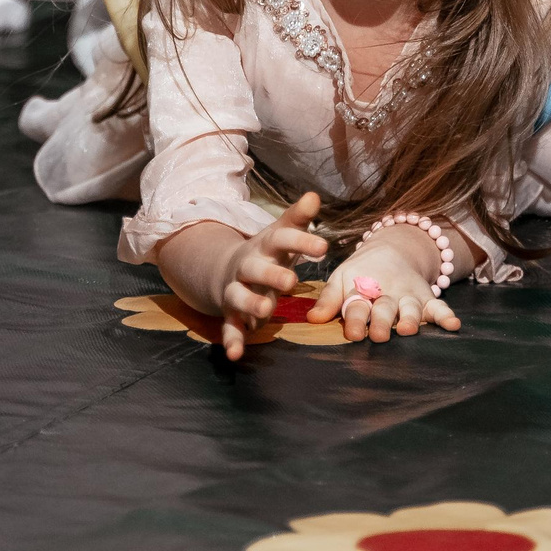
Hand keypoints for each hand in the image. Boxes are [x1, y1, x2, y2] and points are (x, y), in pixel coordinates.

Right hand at [214, 193, 328, 360]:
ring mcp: (236, 290)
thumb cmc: (266, 253)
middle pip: (255, 268)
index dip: (301, 242)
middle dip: (271, 274)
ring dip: (251, 303)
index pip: (281, 239)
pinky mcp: (231, 313)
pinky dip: (231, 340)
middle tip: (291, 281)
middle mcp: (248, 266)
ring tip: (266, 311)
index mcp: (264, 247)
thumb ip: (298, 218)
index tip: (323, 247)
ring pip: (239, 296)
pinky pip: (229, 327)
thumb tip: (315, 195)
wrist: (227, 269)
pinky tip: (235, 355)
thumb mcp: (281, 233)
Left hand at [310, 227, 462, 343]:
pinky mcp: (425, 297)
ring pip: (410, 309)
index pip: (356, 304)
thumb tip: (312, 320)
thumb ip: (328, 300)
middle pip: (384, 308)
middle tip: (378, 335)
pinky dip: (446, 315)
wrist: (392, 248)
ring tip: (408, 330)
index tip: (352, 334)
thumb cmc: (361, 272)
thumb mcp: (341, 278)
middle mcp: (386, 293)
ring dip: (410, 319)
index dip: (353, 319)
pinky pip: (438, 306)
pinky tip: (454, 325)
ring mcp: (407, 296)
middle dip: (381, 322)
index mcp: (362, 287)